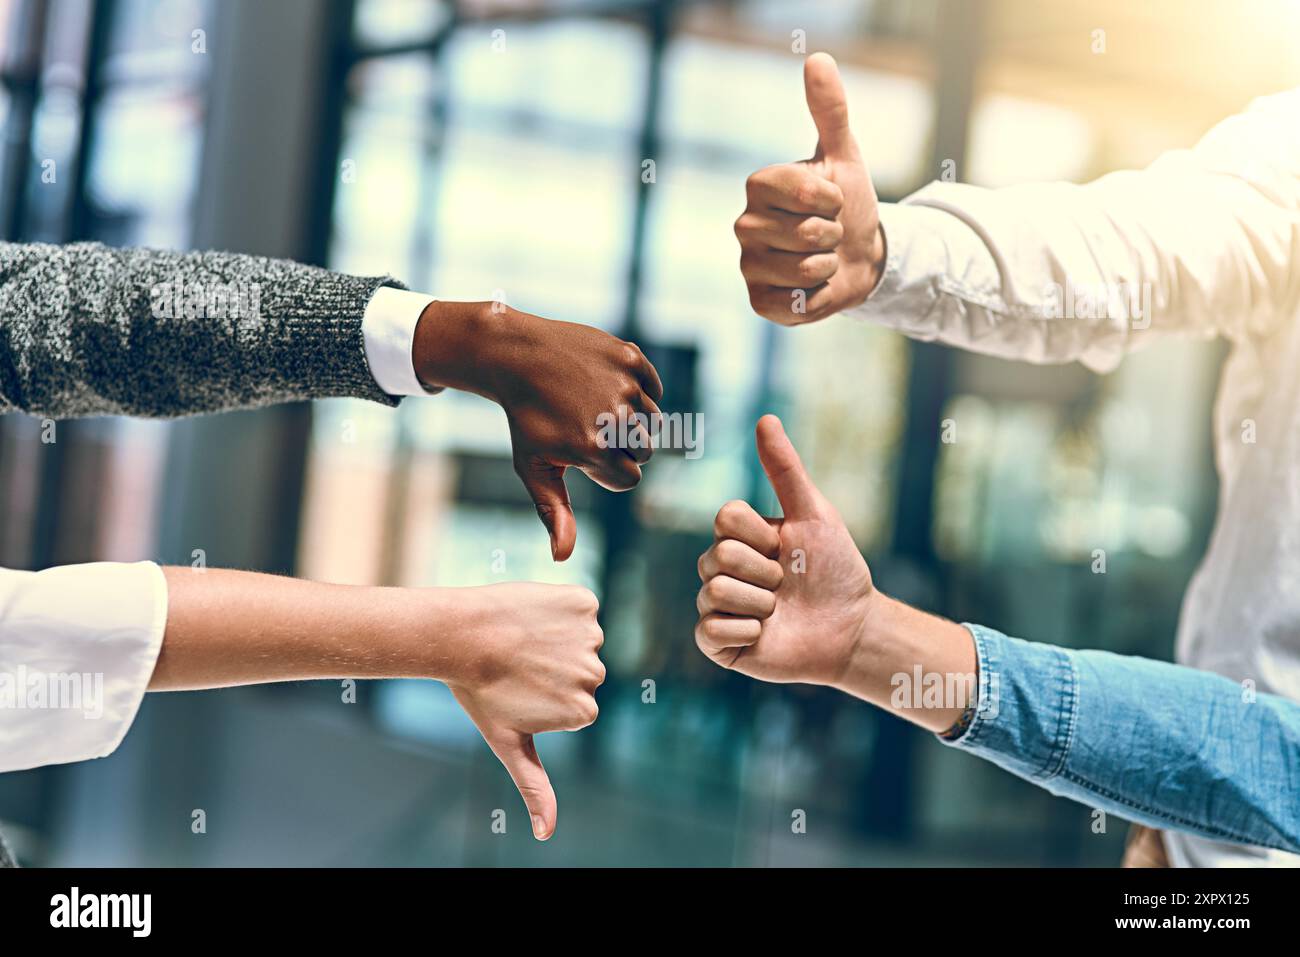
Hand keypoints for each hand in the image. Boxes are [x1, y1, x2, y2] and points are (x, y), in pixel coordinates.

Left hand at [413, 301, 662, 560]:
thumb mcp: (533, 467)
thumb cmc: (525, 419)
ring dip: (630, 419)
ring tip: (594, 407)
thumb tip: (562, 559)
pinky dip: (638, 390)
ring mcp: (625, 384)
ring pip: (653, 420)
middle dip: (622, 446)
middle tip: (588, 428)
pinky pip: (654, 388)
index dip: (606, 471)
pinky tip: (605, 385)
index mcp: (594, 449)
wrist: (517, 354)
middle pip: (646, 451)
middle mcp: (615, 417)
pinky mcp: (631, 358)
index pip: (629, 478)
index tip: (582, 454)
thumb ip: (554, 512)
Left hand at [447, 582, 604, 840]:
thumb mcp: (508, 743)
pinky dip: (560, 608)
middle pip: (580, 672)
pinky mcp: (583, 603)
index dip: (543, 697)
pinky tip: (532, 615)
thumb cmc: (480, 692)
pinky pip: (580, 608)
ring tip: (519, 640)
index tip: (517, 691)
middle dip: (551, 667)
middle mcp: (595, 675)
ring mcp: (591, 637)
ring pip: (579, 640)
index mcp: (584, 712)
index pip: (574, 703)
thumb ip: (535, 786)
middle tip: (516, 665)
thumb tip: (546, 835)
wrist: (458, 635)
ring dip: (554, 637)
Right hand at [695, 415, 872, 686]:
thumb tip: (765, 418)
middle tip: (786, 584)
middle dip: (765, 571)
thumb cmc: (835, 569)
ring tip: (778, 610)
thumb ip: (785, 469)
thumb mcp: (813, 514)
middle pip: (718, 554)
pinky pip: (708, 629)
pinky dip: (747, 631)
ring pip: (714, 590)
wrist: (851, 628)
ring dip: (760, 603)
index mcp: (738, 535)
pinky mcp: (717, 642)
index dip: (761, 534)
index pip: (725, 517)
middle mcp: (720, 567)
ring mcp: (715, 604)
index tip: (786, 547)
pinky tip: (765, 634)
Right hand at [735, 52, 883, 325]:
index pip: (807, 192)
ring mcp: (748, 265)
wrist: (858, 257)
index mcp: (759, 185)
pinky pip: (793, 303)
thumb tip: (817, 59)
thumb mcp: (843, 156)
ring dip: (829, 266)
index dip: (833, 199)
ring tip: (822, 259)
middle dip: (834, 236)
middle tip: (828, 233)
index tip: (831, 199)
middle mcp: (745, 224)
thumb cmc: (847, 204)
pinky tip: (810, 287)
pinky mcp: (757, 301)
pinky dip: (816, 298)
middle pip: (809, 234)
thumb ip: (830, 111)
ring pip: (806, 269)